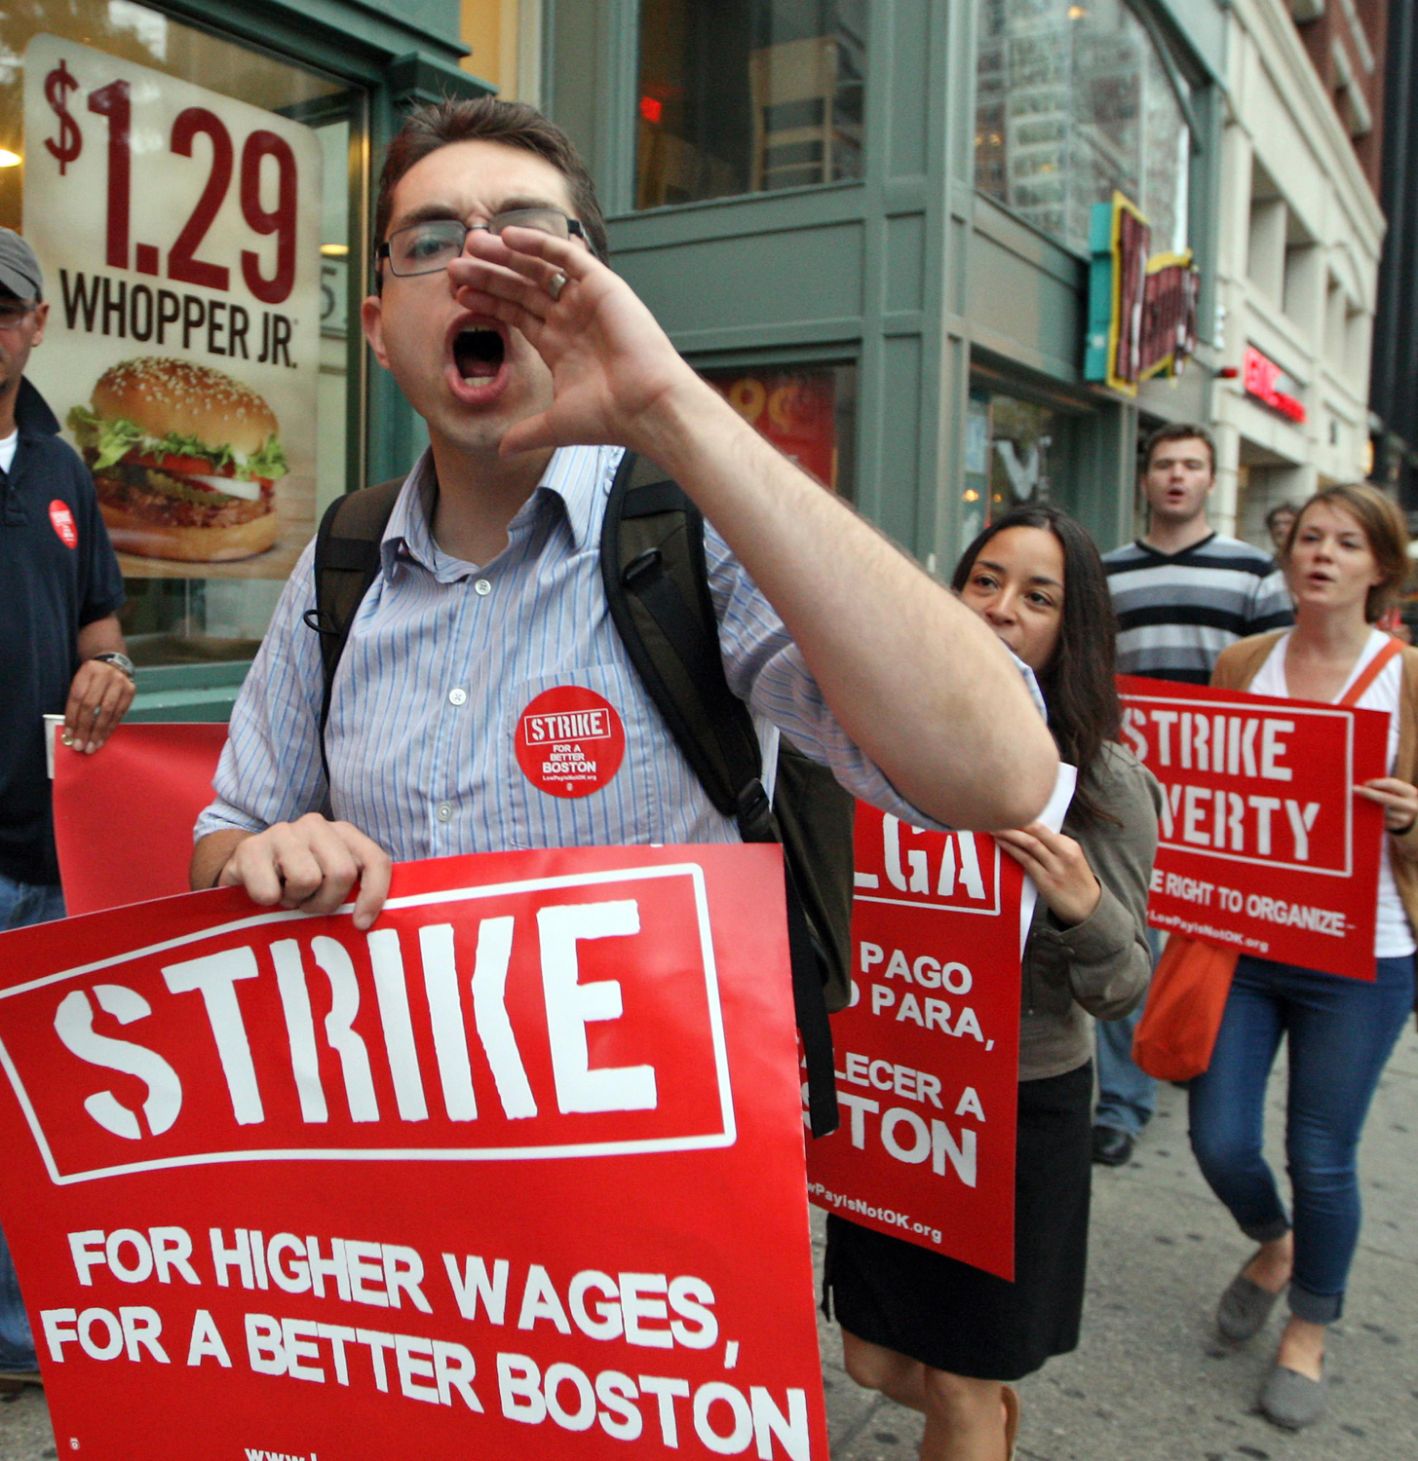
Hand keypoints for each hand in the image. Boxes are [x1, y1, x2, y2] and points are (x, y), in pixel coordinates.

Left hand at [63, 658, 135, 753]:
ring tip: (93, 746)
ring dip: (99, 732)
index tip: (69, 735)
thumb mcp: (81, 682)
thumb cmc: (92, 678)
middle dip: (85, 728)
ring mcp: (120, 683)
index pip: (77, 697)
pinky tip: (104, 737)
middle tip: (80, 745)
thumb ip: (76, 702)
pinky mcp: (130, 691)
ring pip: (108, 711)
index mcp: (87, 671)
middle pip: (92, 705)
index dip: (72, 718)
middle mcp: (104, 675)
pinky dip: (111, 727)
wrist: (114, 663)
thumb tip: (71, 730)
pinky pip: (120, 713)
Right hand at [215, 813, 392, 930]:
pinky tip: (265, 891)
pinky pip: (269, 891)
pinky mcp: (250, 848)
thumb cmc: (295, 881)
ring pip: (307, 879)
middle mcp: (316, 825)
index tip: (361, 923)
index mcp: (343, 832)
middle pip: (342, 873)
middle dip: (327, 901)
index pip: (375, 860)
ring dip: (296, 899)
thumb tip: (368, 921)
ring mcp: (282, 832)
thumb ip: (356, 890)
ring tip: (287, 894)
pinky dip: (267, 901)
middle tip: (309, 904)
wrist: (242, 870)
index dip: (374, 894)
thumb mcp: (331, 882)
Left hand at [446, 227, 706, 457]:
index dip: (488, 302)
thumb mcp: (556, 425)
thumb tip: (502, 451)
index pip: (516, 314)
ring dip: (505, 256)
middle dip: (488, 277)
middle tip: (456, 266)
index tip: (459, 294)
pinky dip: (539, 243)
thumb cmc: (611, 417)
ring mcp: (586, 301)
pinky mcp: (603, 286)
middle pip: (521, 289)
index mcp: (560, 345)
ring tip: (472, 245)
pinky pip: (567, 256)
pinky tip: (508, 236)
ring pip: (538, 269)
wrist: (647, 408)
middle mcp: (572, 320)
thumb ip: (527, 432)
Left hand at [996, 822, 1101, 925]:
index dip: (1025, 819)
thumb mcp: (1071, 860)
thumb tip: (1029, 835)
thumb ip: (1054, 848)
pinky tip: (1001, 843)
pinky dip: (1011, 849)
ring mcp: (1055, 867)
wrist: (1088, 909)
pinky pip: (1025, 860)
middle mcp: (1064, 853)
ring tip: (995, 827)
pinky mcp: (1046, 881)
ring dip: (1010, 833)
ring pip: (1030, 844)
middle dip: (1016, 821)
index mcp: (1070, 845)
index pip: (1044, 828)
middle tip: (998, 815)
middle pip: (1037, 831)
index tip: (1009, 814)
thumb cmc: (1076, 883)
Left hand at [1355, 777, 1417, 832]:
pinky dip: (1370, 815)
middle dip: (1368, 792)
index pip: (1392, 784)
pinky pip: (1379, 820)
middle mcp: (1410, 805)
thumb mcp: (1395, 791)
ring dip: (1367, 806)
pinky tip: (1363, 812)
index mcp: (1410, 792)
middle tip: (1353, 789)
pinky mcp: (1396, 827)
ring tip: (1357, 802)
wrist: (1407, 817)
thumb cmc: (1395, 798)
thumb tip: (1363, 784)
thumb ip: (1384, 787)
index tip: (1364, 783)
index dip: (1377, 782)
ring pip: (1381, 810)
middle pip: (1385, 798)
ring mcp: (1404, 818)